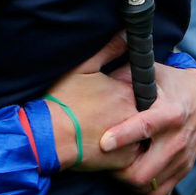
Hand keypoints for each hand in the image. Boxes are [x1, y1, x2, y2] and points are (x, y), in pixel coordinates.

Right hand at [44, 33, 141, 170]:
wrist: (50, 135)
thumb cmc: (63, 99)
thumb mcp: (83, 68)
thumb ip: (109, 50)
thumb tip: (126, 33)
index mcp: (127, 92)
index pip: (143, 87)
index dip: (128, 90)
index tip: (115, 93)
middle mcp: (135, 116)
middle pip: (145, 112)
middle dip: (132, 112)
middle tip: (109, 112)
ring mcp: (132, 140)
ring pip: (141, 135)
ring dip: (133, 134)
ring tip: (108, 129)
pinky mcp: (125, 161)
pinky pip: (134, 155)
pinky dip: (125, 151)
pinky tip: (107, 145)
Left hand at [101, 64, 195, 194]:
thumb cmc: (165, 81)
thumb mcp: (147, 73)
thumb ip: (122, 78)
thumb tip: (96, 82)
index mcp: (170, 112)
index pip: (145, 128)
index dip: (123, 137)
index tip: (103, 143)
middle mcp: (179, 139)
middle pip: (144, 170)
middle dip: (118, 170)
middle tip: (100, 159)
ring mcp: (183, 158)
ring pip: (148, 185)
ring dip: (126, 179)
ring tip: (113, 164)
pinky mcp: (185, 169)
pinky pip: (158, 191)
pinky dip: (140, 186)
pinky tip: (129, 169)